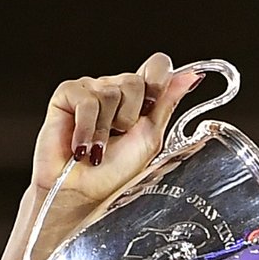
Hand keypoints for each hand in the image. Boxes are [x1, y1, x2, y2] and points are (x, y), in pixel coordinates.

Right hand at [31, 52, 203, 206]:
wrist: (82, 193)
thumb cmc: (114, 174)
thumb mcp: (151, 138)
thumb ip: (168, 103)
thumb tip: (191, 77)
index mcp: (138, 99)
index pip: (156, 66)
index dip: (158, 81)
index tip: (151, 108)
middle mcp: (114, 89)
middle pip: (134, 80)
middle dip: (129, 117)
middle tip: (118, 137)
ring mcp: (91, 90)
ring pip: (110, 92)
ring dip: (106, 130)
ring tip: (98, 148)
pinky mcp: (67, 95)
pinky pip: (86, 100)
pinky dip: (87, 128)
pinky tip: (82, 146)